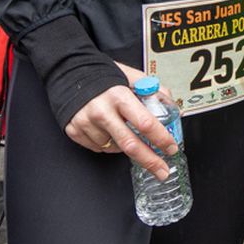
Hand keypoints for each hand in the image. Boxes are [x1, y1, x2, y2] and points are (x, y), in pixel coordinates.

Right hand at [63, 61, 178, 179]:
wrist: (71, 72)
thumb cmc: (105, 75)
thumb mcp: (132, 76)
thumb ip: (153, 90)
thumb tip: (173, 107)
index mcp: (119, 96)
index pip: (145, 122)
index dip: (160, 138)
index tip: (171, 148)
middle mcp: (102, 111)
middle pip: (130, 144)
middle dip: (149, 161)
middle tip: (161, 170)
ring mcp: (86, 123)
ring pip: (113, 148)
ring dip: (125, 146)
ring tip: (123, 130)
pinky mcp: (75, 131)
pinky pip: (98, 148)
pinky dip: (108, 144)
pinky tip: (108, 130)